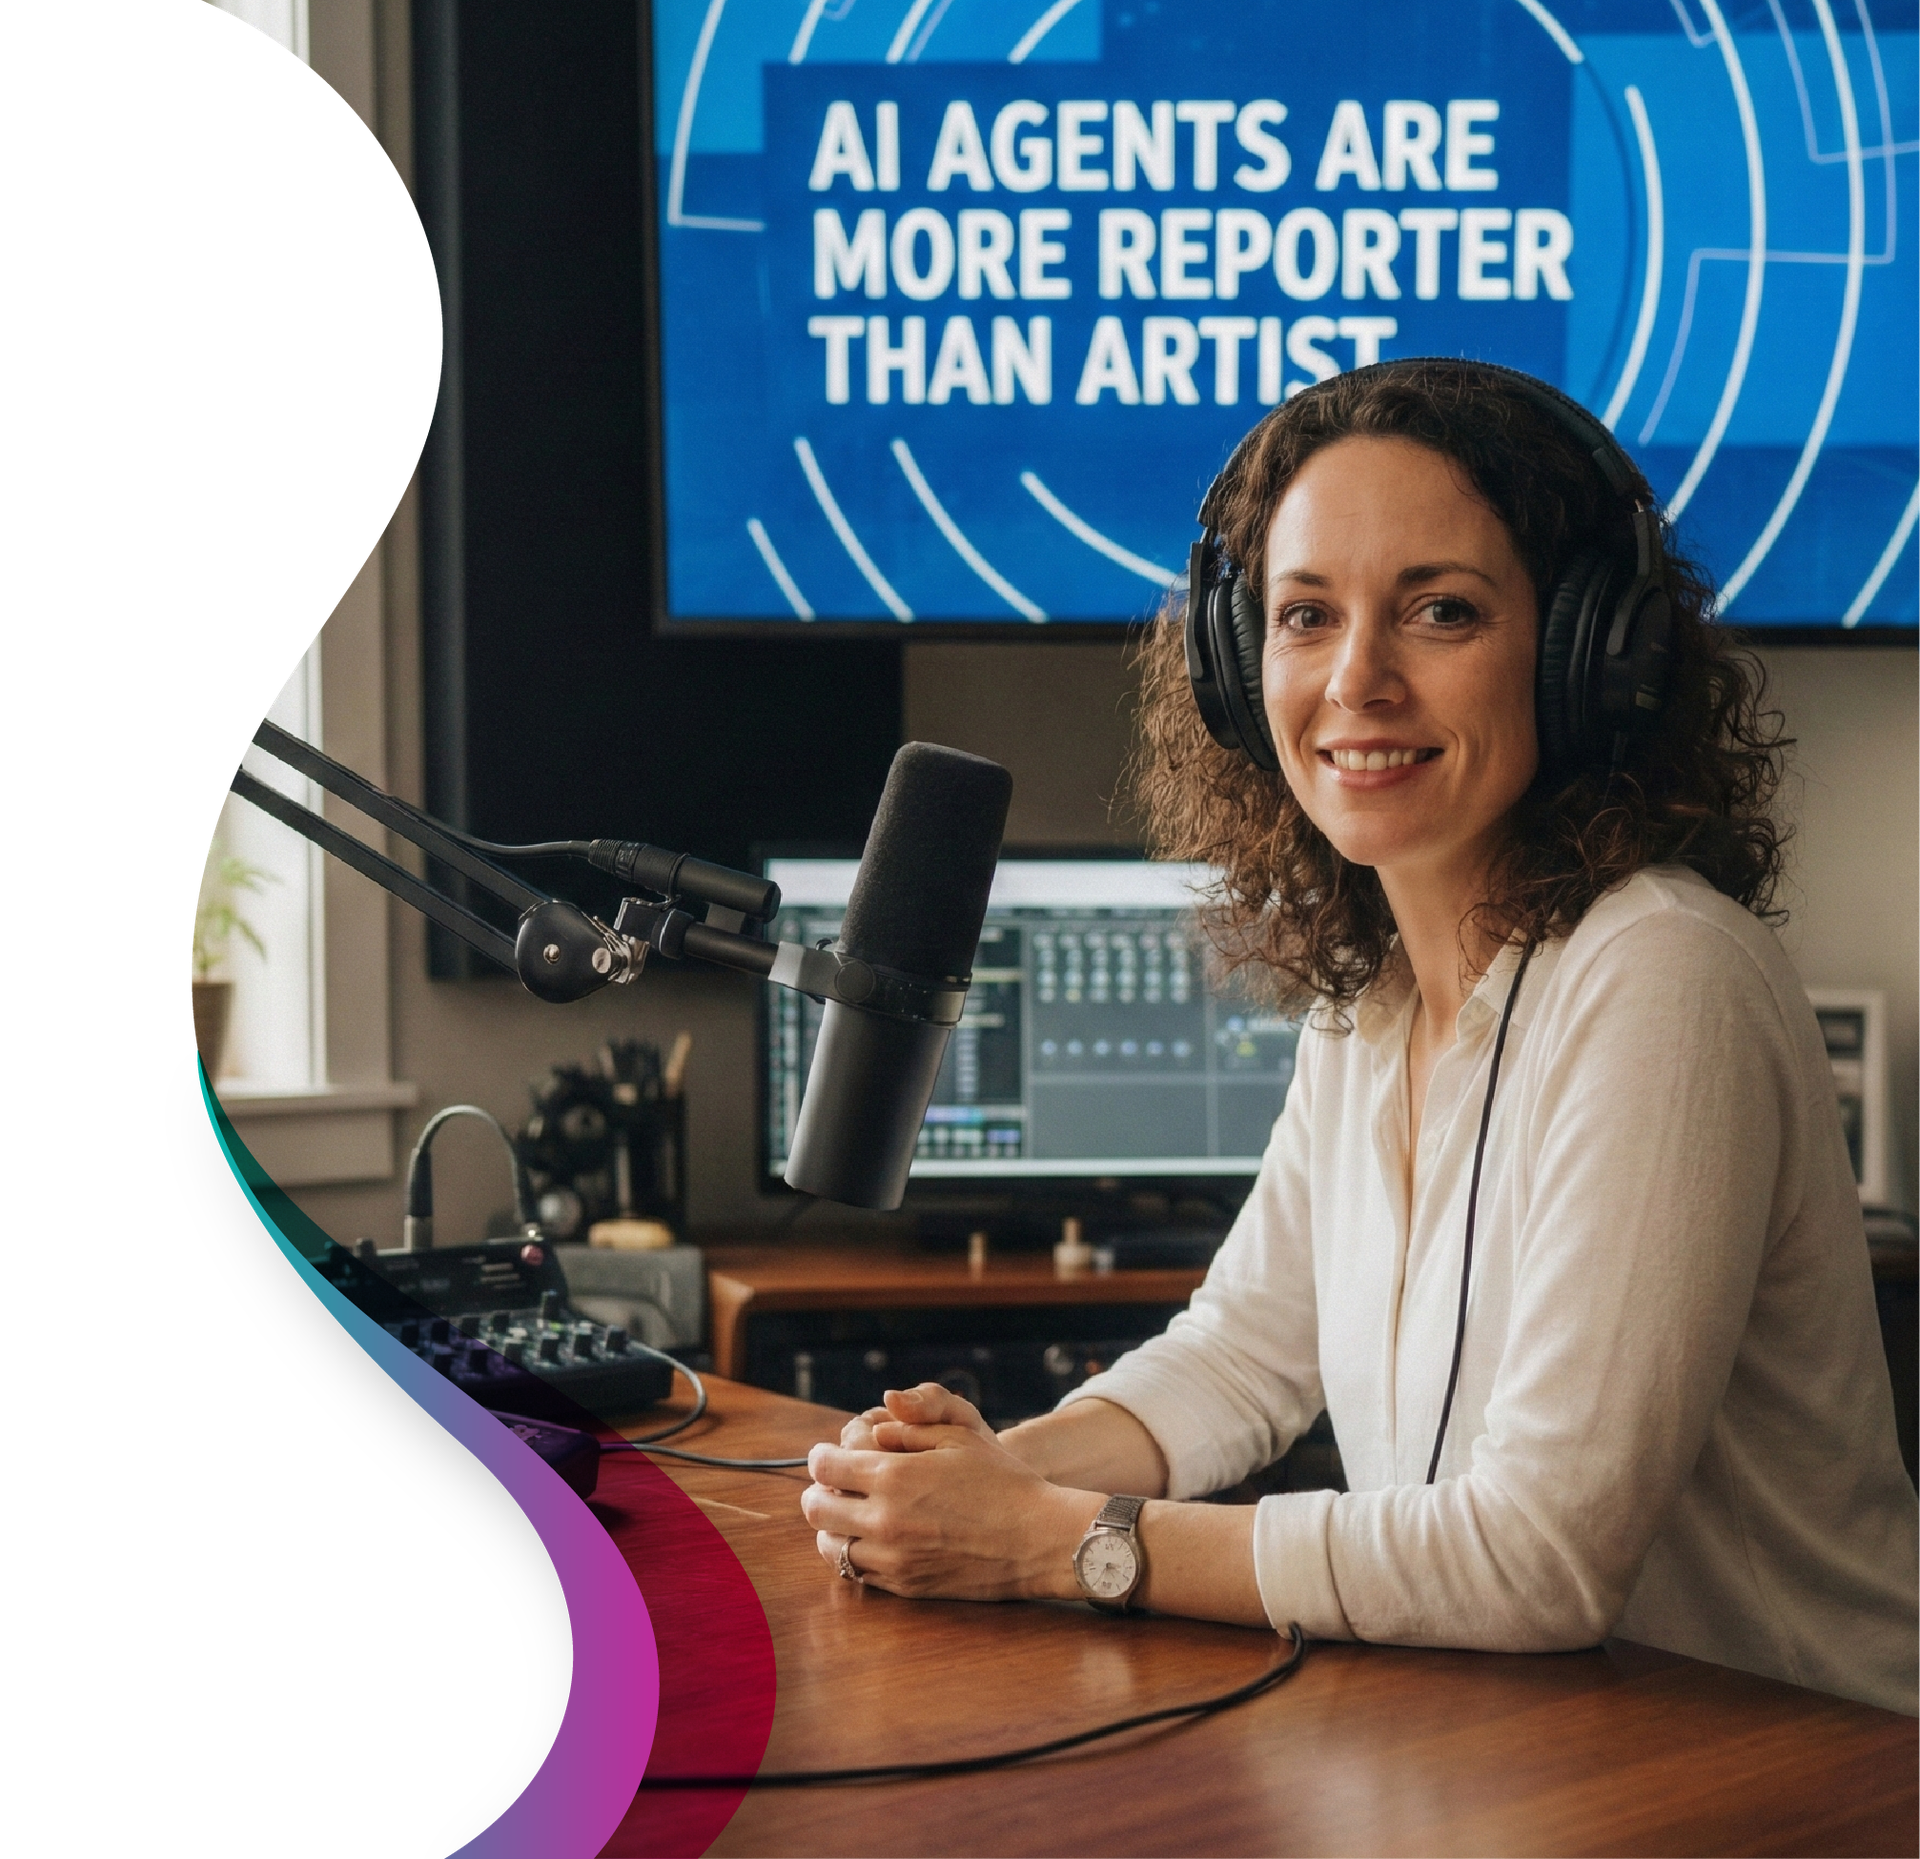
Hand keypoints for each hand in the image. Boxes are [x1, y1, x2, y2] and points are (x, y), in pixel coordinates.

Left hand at [805, 1393, 1097, 1601]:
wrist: (1037, 1539)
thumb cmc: (1002, 1480)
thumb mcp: (959, 1435)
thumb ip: (908, 1430)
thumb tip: (873, 1432)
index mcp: (894, 1476)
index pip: (824, 1466)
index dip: (820, 1455)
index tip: (828, 1454)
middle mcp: (884, 1520)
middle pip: (816, 1508)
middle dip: (819, 1490)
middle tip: (834, 1483)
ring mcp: (893, 1558)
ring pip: (831, 1546)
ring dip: (833, 1526)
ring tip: (851, 1513)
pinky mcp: (906, 1586)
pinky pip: (858, 1573)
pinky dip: (856, 1553)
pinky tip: (874, 1539)